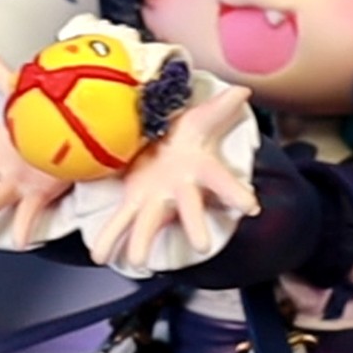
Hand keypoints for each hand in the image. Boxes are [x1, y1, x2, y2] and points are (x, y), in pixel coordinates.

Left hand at [89, 83, 258, 268]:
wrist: (161, 145)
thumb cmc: (184, 135)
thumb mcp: (200, 118)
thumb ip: (220, 108)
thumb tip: (244, 90)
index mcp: (199, 170)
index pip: (222, 182)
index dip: (237, 194)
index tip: (251, 208)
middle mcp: (179, 191)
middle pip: (190, 209)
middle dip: (195, 226)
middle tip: (202, 245)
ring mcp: (156, 201)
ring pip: (151, 224)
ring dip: (143, 241)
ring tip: (138, 261)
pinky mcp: (133, 202)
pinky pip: (120, 223)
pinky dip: (109, 240)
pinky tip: (101, 255)